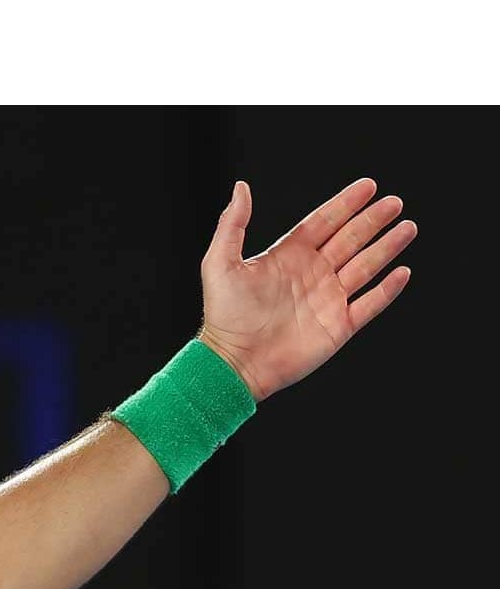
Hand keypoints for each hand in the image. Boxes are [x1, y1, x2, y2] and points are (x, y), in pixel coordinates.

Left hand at [195, 178, 415, 402]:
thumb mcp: (220, 263)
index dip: (345, 204)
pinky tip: (402, 272)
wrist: (234, 362)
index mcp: (288, 257)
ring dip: (387, 247)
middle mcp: (311, 274)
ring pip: (365, 266)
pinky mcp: (338, 326)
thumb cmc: (223, 315)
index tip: (368, 186)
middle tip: (394, 202)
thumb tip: (241, 188)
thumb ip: (232, 224)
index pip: (323, 222)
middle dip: (373, 220)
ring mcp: (327, 299)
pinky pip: (370, 304)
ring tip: (407, 227)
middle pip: (350, 239)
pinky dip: (387, 289)